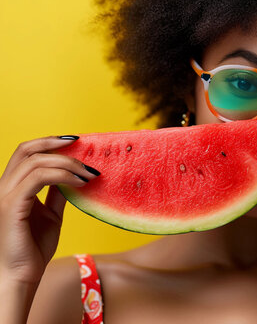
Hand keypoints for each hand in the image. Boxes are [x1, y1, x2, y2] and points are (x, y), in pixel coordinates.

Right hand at [0, 136, 99, 284]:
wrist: (22, 274)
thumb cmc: (33, 247)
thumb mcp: (51, 214)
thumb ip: (57, 193)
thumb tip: (73, 176)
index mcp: (12, 186)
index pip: (27, 153)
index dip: (50, 142)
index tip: (77, 142)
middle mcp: (4, 186)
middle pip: (27, 150)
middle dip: (57, 144)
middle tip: (85, 147)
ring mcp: (5, 195)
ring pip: (36, 162)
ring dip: (68, 163)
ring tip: (89, 173)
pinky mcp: (11, 206)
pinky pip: (38, 179)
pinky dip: (62, 175)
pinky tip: (80, 183)